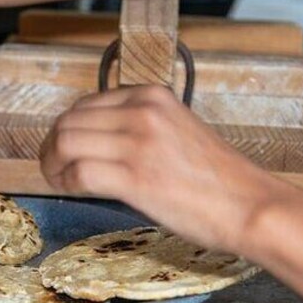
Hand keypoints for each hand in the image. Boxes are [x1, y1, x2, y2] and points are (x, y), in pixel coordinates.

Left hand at [40, 85, 295, 252]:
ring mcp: (137, 142)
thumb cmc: (218, 178)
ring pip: (65, 143)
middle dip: (51, 146)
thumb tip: (96, 142)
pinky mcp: (135, 177)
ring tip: (57, 180)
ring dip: (52, 164)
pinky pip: (78, 172)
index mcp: (152, 96)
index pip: (86, 104)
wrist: (251, 205)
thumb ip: (138, 128)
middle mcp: (142, 111)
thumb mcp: (177, 131)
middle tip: (51, 167)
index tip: (63, 148)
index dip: (66, 127)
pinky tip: (70, 191)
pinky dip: (65, 182)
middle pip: (68, 121)